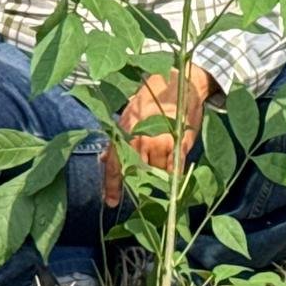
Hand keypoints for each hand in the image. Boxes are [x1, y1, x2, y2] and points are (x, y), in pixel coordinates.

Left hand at [101, 66, 215, 207]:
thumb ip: (119, 140)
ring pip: (156, 173)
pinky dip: (173, 175)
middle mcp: (139, 139)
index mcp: (124, 132)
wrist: (181, 83)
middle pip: (135, 173)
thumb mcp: (131, 116)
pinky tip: (173, 173)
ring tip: (164, 162)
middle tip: (143, 185)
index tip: (111, 202)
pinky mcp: (179, 144)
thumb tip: (104, 159)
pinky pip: (174, 170)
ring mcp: (160, 142)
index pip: (114, 165)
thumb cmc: (154, 99)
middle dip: (138, 181)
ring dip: (158, 175)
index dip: (112, 186)